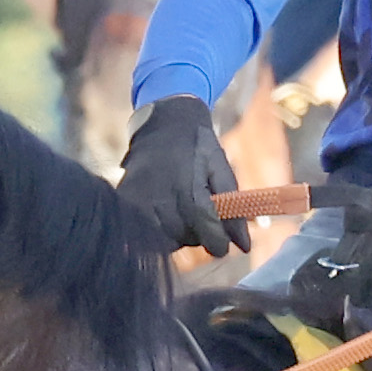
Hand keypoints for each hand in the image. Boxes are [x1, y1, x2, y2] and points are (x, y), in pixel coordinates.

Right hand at [119, 95, 234, 255]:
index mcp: (191, 195)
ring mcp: (140, 206)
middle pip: (187, 241)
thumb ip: (233, 212)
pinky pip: (146, 233)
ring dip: (178, 231)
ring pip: (168, 241)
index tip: (222, 239)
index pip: (210, 239)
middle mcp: (163, 205)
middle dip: (198, 232)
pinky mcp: (126, 205)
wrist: (162, 123)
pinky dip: (159, 226)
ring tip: (179, 203)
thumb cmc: (198, 147)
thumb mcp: (222, 172)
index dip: (220, 242)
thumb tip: (245, 247)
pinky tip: (164, 205)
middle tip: (196, 204)